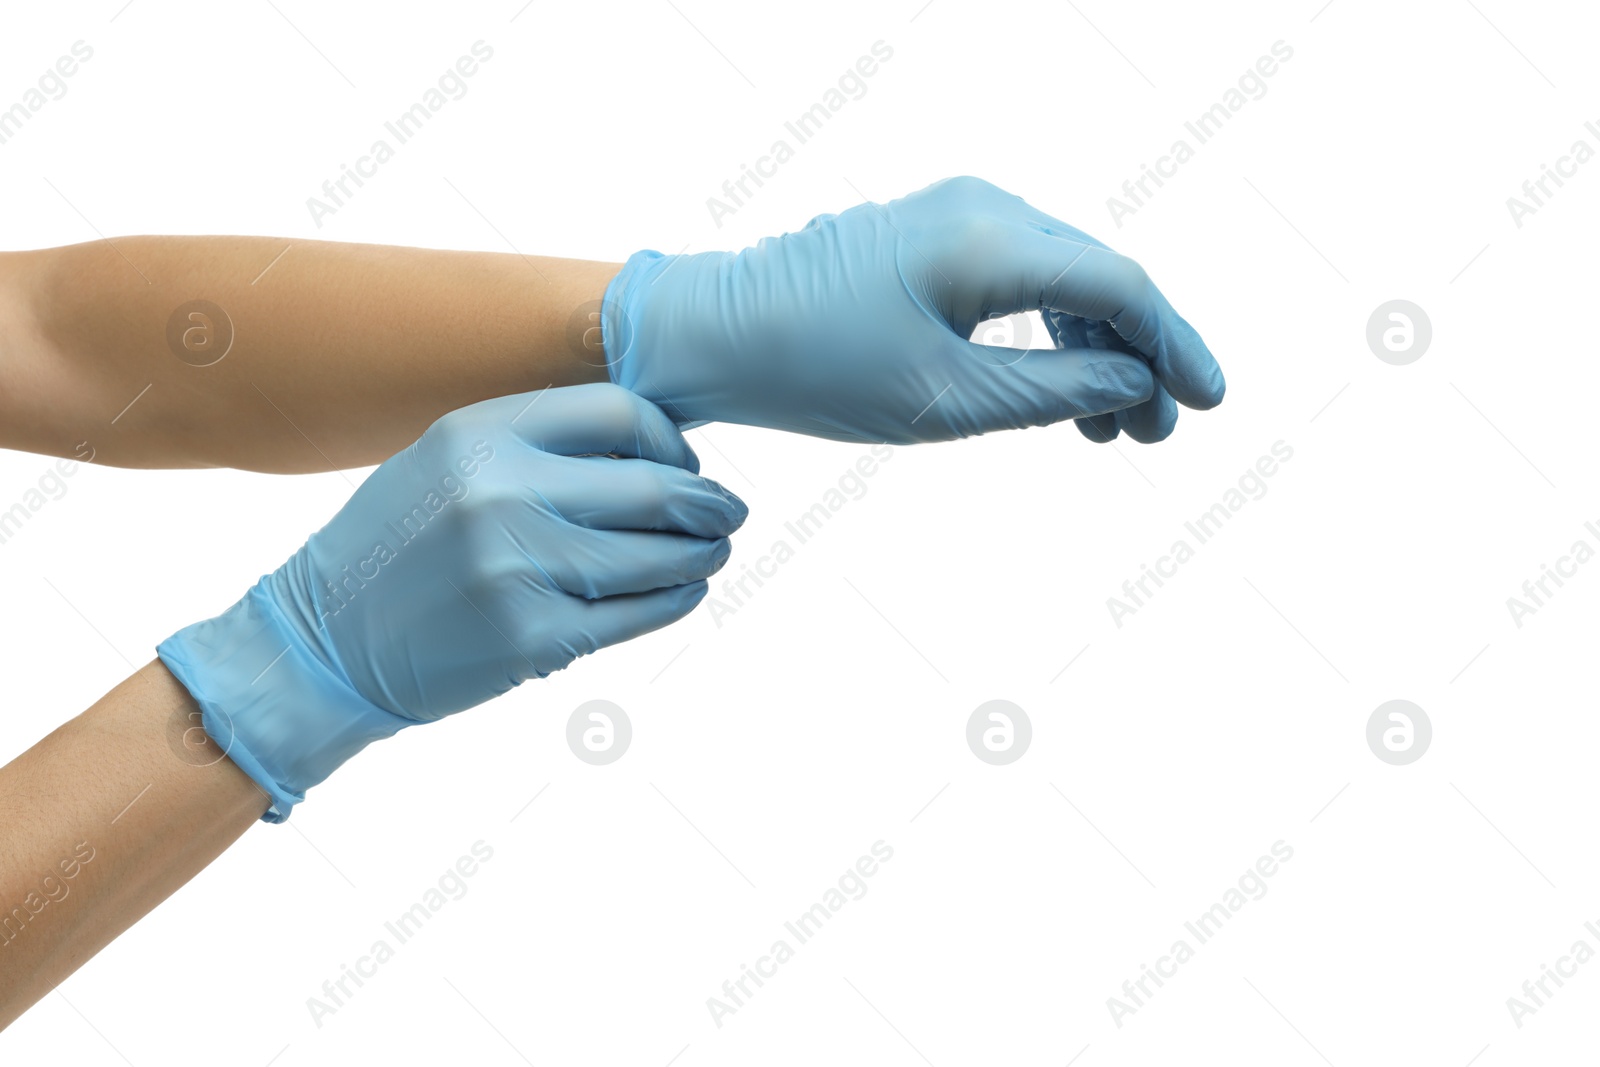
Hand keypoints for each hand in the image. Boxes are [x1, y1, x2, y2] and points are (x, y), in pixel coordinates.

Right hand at [157, 383, 746, 819]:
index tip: (683, 462)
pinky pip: (637, 613)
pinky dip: (675, 600)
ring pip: (659, 554)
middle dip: (708, 502)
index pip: (621, 414)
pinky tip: (682, 591)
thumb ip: (536, 446)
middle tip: (728, 513)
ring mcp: (521, 569)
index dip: (670, 439)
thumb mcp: (446, 462)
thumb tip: (654, 448)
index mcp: (482, 433)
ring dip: (702, 554)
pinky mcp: (534, 638)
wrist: (325, 643)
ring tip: (713, 552)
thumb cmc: (398, 548)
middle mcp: (503, 493)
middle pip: (655, 486)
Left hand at [601, 175, 1223, 444]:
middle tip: (1155, 434)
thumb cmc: (818, 368)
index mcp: (990, 239)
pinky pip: (1016, 277)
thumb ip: (1055, 392)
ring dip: (1091, 352)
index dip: (1172, 346)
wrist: (716, 335)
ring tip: (1109, 431)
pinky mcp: (931, 237)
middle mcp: (982, 207)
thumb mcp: (949, 400)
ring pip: (1059, 279)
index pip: (1117, 285)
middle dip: (1136, 358)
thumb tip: (1135, 383)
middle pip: (1096, 277)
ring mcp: (955, 215)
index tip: (1207, 403)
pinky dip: (1045, 334)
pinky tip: (1058, 390)